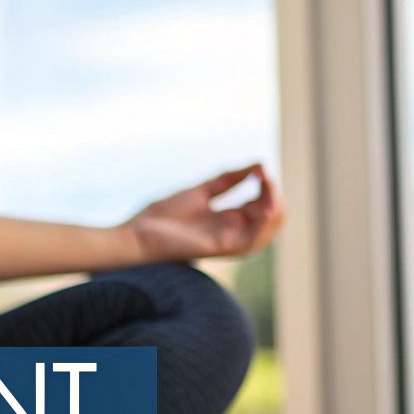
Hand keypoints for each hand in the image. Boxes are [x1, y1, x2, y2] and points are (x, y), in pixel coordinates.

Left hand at [122, 162, 285, 263]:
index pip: (260, 206)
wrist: (137, 234)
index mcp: (226, 220)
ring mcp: (228, 241)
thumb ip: (228, 180)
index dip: (266, 187)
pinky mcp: (221, 248)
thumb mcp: (201, 191)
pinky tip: (266, 206)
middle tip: (265, 174)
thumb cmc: (163, 216)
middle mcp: (231, 232)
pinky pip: (253, 240)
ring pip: (267, 231)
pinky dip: (265, 224)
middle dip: (273, 195)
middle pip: (267, 217)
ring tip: (270, 186)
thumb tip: (257, 165)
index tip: (261, 167)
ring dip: (275, 209)